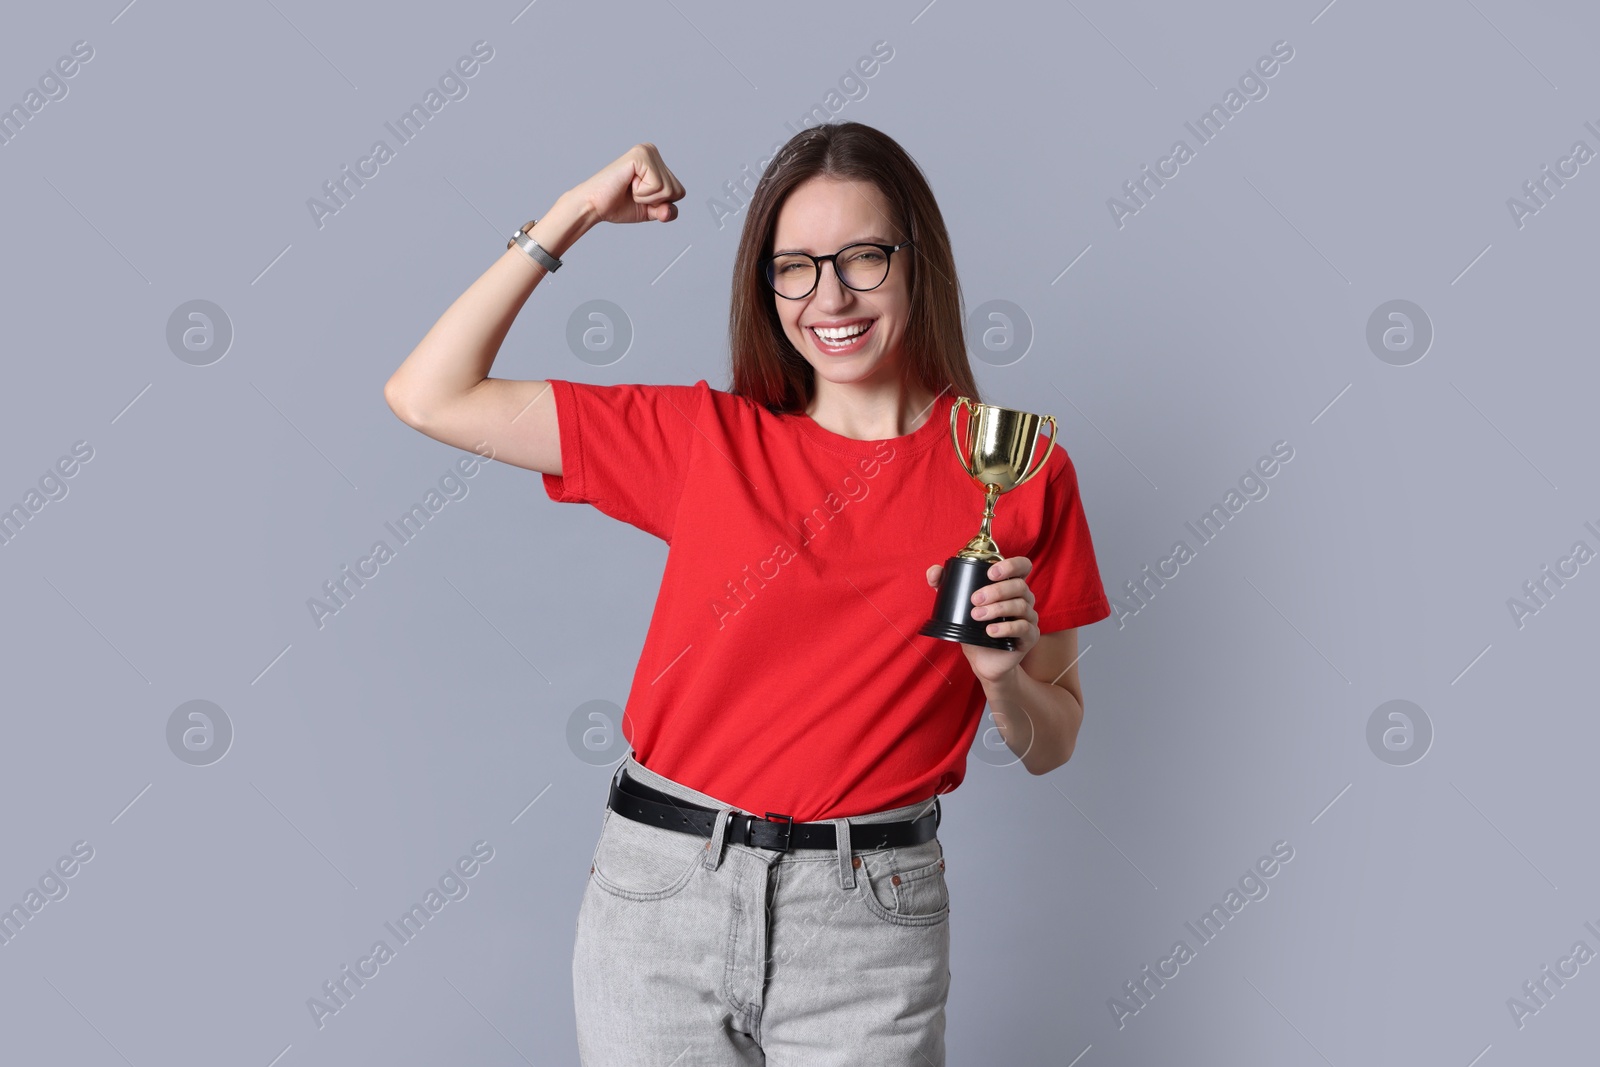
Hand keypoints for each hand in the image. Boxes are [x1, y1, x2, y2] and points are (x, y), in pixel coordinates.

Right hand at [569, 143, 684, 224]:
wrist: (593, 205)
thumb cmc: (618, 205)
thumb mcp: (650, 211)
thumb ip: (666, 211)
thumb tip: (669, 211)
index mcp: (657, 162)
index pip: (679, 192)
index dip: (660, 204)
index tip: (639, 197)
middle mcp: (652, 152)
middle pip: (677, 191)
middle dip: (655, 201)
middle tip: (633, 193)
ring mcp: (647, 151)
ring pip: (668, 189)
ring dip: (647, 197)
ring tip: (630, 188)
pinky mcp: (640, 155)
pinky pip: (657, 186)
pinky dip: (642, 194)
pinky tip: (628, 183)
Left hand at [925, 556, 1038, 682]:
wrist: (983, 660)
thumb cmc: (974, 629)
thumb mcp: (957, 606)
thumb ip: (944, 586)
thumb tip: (934, 572)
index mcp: (1011, 587)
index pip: (1022, 567)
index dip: (1011, 565)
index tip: (990, 573)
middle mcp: (1024, 599)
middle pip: (1019, 586)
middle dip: (996, 590)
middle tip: (974, 600)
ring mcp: (1029, 618)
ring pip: (1020, 606)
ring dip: (997, 609)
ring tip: (976, 616)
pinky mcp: (1030, 636)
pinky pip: (1023, 628)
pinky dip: (1005, 628)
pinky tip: (990, 630)